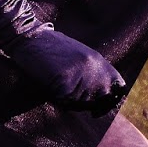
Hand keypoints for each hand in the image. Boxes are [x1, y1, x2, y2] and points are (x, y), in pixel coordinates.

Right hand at [5, 28, 124, 113]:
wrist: (29, 37)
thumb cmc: (50, 47)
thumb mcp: (79, 56)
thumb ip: (93, 71)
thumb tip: (102, 94)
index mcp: (100, 61)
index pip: (118, 86)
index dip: (110, 100)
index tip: (97, 109)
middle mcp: (95, 69)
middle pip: (100, 99)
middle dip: (87, 104)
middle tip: (71, 98)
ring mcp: (81, 75)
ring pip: (82, 103)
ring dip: (70, 102)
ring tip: (57, 87)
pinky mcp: (65, 82)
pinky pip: (64, 101)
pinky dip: (57, 98)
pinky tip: (49, 86)